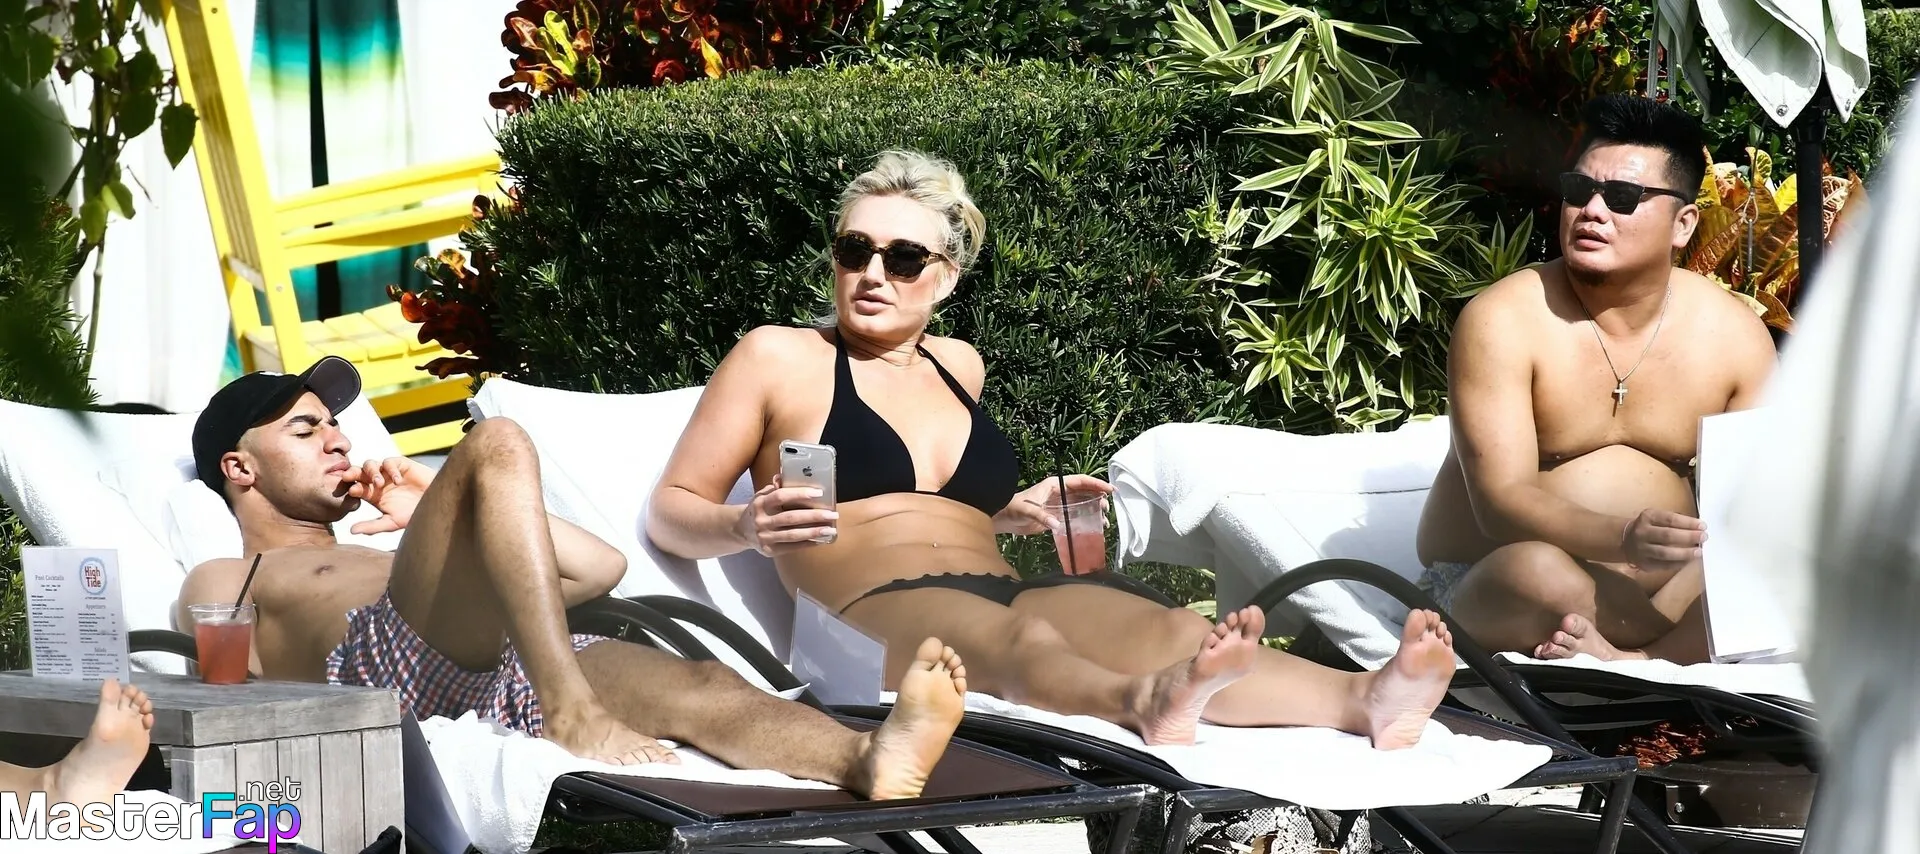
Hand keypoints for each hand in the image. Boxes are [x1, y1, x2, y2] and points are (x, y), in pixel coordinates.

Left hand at [343, 457, 434, 534]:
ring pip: (370, 464)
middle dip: (352, 473)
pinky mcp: (401, 464)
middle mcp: (377, 482)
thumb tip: (351, 531)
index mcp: (372, 495)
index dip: (352, 488)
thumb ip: (372, 526)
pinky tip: (398, 481)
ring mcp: (388, 472)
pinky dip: (391, 469)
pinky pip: (389, 462)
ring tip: (379, 483)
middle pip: (358, 473)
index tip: (353, 491)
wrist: (436, 504)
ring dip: (370, 471)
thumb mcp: (392, 523)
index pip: (356, 488)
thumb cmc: (414, 514)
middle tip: (348, 477)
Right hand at [735, 474, 838, 555]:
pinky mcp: (769, 550)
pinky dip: (808, 543)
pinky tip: (821, 540)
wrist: (741, 530)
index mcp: (761, 503)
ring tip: (831, 529)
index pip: (781, 496)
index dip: (800, 494)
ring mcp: (765, 536)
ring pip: (793, 535)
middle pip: (790, 517)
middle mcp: (761, 520)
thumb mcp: (763, 495)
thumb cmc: (760, 509)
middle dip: (814, 516)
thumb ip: (776, 487)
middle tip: (832, 514)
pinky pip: (791, 547)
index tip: (819, 493)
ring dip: (814, 532)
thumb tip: (785, 475)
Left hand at [996, 474, 1113, 535]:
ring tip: (1103, 521)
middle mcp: (1060, 492)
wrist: (1004, 518)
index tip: (1109, 490)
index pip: (1080, 481)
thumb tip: (1057, 525)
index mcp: (1055, 485)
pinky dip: (1085, 520)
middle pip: (1084, 492)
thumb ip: (1041, 516)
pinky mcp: (1057, 515)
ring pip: (1082, 504)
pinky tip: (1093, 527)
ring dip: (1093, 510)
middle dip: (1098, 498)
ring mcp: (1059, 504)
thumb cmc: (1014, 508)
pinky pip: (1075, 516)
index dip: (1096, 484)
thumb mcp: (1027, 509)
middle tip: (1107, 509)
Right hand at [1621, 508, 1705, 570]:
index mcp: (1647, 517)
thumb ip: (1673, 521)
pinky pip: (1663, 565)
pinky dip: (1678, 563)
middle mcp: (1642, 532)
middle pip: (1667, 535)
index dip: (1688, 523)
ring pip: (1665, 553)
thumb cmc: (1649, 527)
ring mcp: (1642, 549)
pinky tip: (1688, 561)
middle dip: (1688, 537)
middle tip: (1703, 537)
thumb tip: (1697, 528)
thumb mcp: (1656, 517)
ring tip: (1698, 552)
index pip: (1670, 519)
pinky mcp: (1644, 563)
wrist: (1625, 540)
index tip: (1702, 526)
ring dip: (1684, 553)